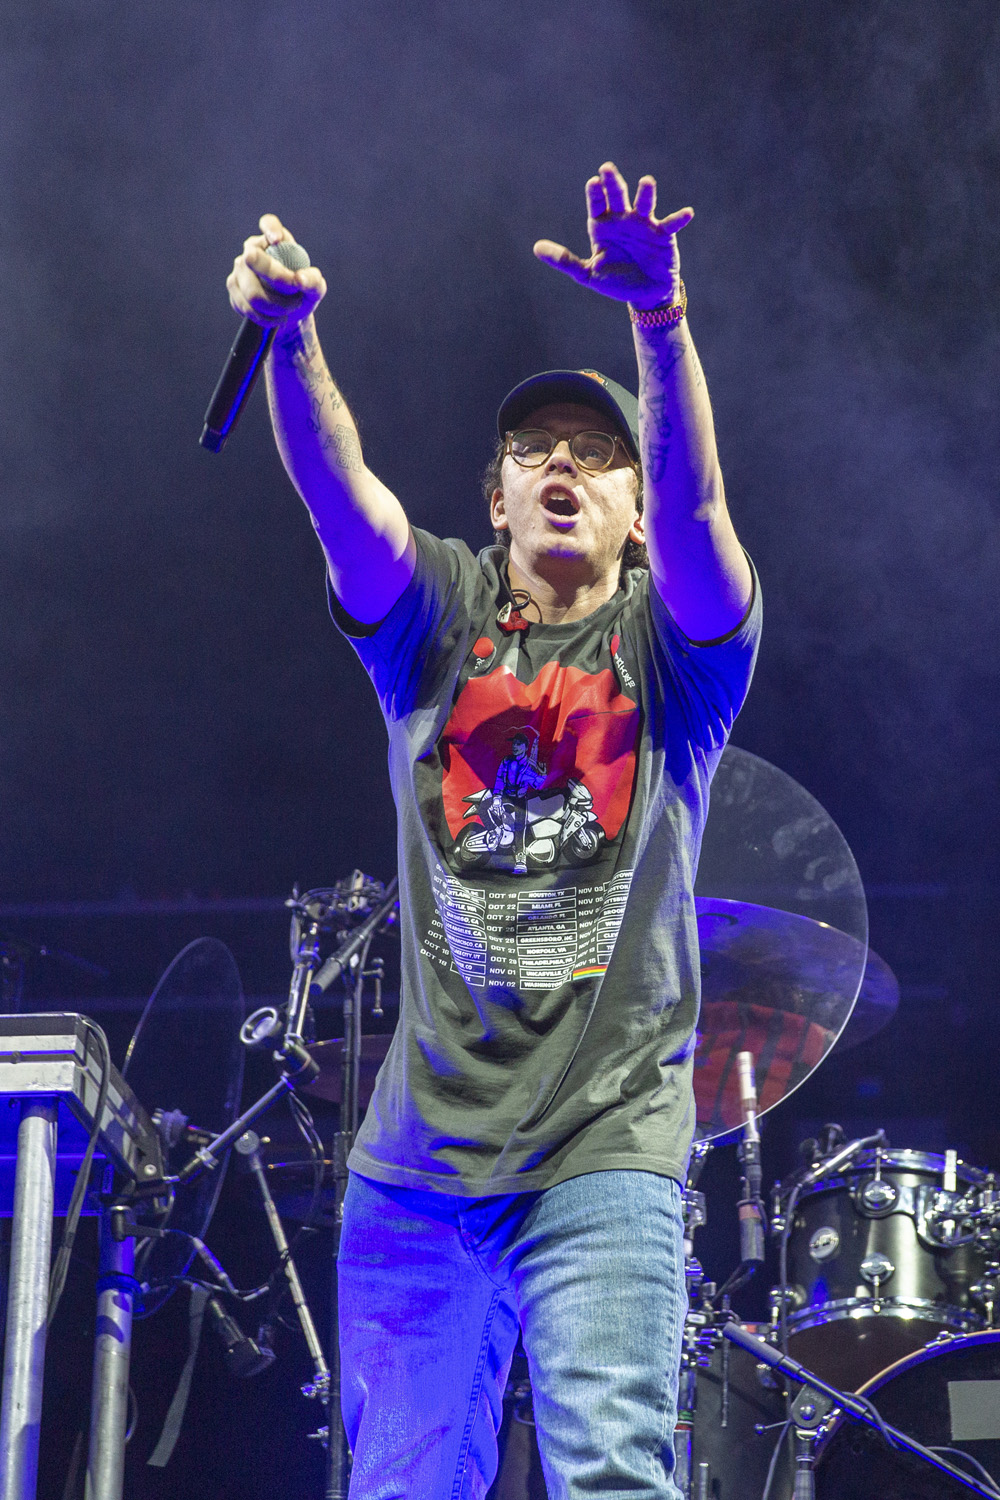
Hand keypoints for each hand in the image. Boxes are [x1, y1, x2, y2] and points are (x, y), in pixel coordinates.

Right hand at [226, 213, 326, 334]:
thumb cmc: (302, 294)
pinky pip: (246, 306)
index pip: (269, 223)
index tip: (278, 240)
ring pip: (252, 292)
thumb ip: (313, 281)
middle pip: (254, 260)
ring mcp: (239, 269)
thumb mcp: (315, 289)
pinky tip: (276, 318)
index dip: (270, 228)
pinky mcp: (234, 289)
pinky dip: (265, 317)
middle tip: (296, 294)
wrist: (289, 315)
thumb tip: (300, 279)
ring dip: (276, 307)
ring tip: (289, 309)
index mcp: (275, 241)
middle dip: (277, 280)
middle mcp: (253, 250)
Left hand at [534, 163, 692, 309]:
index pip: (597, 205)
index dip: (595, 194)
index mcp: (603, 227)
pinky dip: (679, 218)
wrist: (645, 294)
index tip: (593, 183)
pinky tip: (686, 214)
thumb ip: (564, 260)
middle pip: (617, 197)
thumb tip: (536, 248)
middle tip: (607, 169)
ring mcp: (644, 224)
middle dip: (613, 183)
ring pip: (644, 203)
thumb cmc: (616, 282)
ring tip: (646, 183)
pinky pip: (672, 224)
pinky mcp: (664, 234)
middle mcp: (623, 220)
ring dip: (646, 193)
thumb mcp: (588, 274)